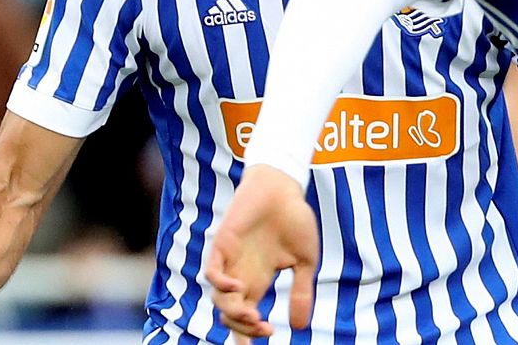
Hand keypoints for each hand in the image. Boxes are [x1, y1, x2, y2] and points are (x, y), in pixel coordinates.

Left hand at [203, 165, 318, 339]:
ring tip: (253, 315)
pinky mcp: (222, 245)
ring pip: (220, 299)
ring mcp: (230, 261)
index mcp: (258, 279)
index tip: (266, 337)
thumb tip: (300, 326)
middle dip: (243, 328)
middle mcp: (241, 274)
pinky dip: (221, 285)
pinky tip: (238, 287)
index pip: (246, 315)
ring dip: (233, 312)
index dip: (249, 333)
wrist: (284, 186)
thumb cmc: (294, 219)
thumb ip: (301, 291)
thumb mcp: (305, 261)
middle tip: (263, 328)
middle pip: (230, 313)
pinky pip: (212, 273)